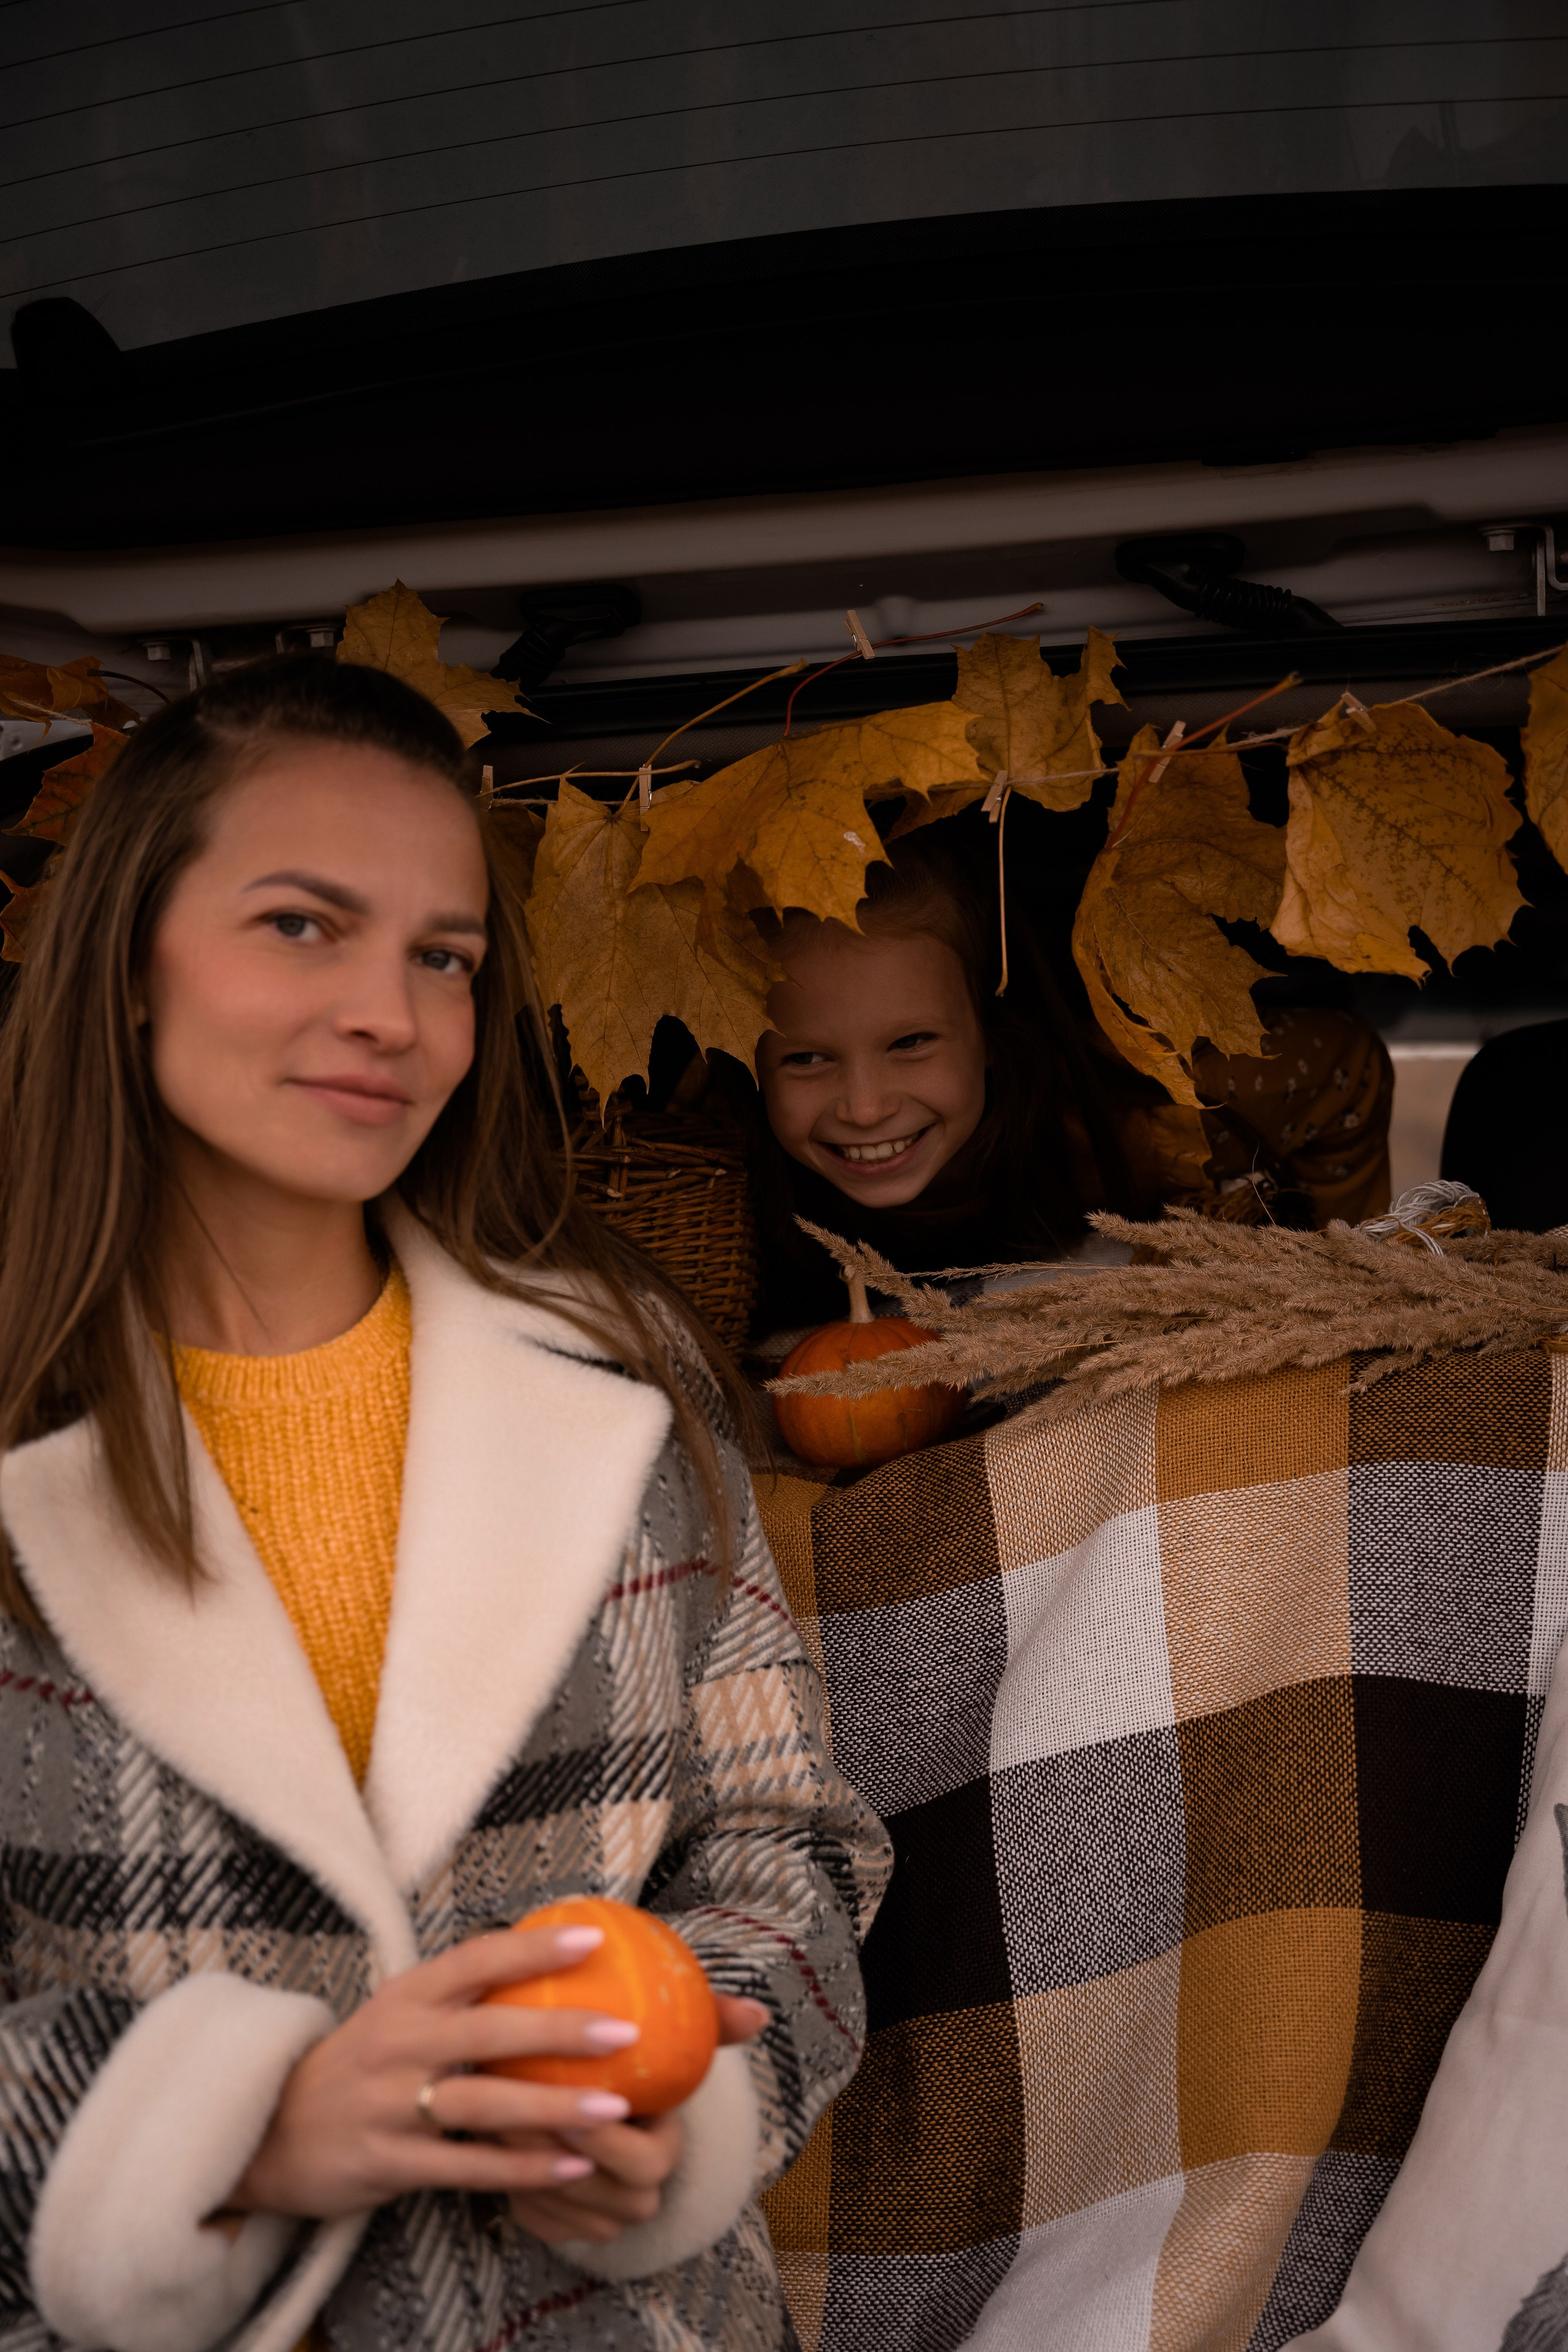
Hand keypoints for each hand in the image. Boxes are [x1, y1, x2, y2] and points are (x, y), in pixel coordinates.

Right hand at [225, 1925, 651, 2221]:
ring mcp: (390, 2105)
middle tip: (625, 2033)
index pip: (477, 1959)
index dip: (534, 1948)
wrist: (269, 2132)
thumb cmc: (358, 2065)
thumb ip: (461, 1995)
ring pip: (483, 2104)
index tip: (595, 1937)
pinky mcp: (385, 2162)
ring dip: (553, 2107)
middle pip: (490, 2031)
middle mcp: (399, 2043)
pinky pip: (465, 2167)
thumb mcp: (399, 2014)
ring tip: (615, 2108)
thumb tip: (546, 1961)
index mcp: (407, 1997)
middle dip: (560, 2032)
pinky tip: (572, 2166)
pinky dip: (521, 2169)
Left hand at [505, 1993, 769, 2245]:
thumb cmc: (636, 2069)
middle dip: (555, 2153)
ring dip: (520, 2163)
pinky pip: (527, 2214)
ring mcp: (592, 2220)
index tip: (574, 2100)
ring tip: (486, 2112)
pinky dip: (506, 2180)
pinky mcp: (552, 2227)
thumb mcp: (671, 2041)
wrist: (599, 2110)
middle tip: (514, 2106)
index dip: (608, 2139)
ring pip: (555, 2205)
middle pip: (596, 2192)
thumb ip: (710, 2022)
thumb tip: (758, 2012)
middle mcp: (634, 2197)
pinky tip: (481, 2139)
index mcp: (664, 2155)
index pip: (645, 2160)